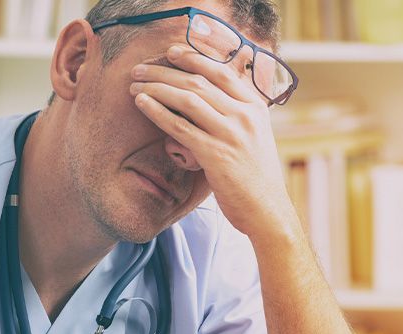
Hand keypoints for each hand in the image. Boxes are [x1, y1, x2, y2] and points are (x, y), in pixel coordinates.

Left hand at [130, 45, 299, 240]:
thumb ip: (236, 115)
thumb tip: (209, 97)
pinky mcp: (216, 155)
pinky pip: (180, 126)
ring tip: (135, 84)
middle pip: (199, 81)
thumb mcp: (254, 136)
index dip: (193, 58)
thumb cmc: (255, 177)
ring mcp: (231, 134)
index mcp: (255, 107)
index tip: (171, 53)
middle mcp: (245, 115)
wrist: (267, 211)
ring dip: (156, 87)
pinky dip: (158, 111)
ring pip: (187, 99)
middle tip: (141, 68)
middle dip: (165, 71)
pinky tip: (142, 103)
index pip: (221, 71)